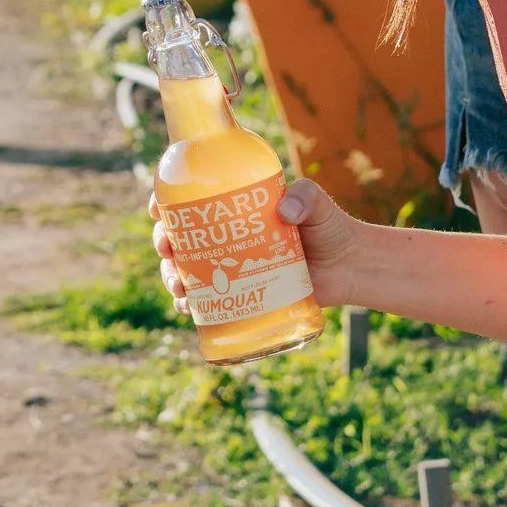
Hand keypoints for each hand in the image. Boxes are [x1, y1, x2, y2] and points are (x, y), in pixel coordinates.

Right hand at [150, 177, 360, 312]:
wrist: (350, 267)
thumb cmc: (330, 226)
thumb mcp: (316, 203)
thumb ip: (305, 198)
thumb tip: (285, 212)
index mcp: (232, 206)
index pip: (190, 198)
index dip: (165, 200)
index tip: (157, 207)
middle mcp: (226, 235)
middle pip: (180, 235)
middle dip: (163, 242)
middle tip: (167, 250)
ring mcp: (232, 265)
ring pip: (188, 269)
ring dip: (172, 276)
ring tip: (178, 286)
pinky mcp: (243, 293)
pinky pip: (208, 300)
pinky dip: (192, 304)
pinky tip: (187, 308)